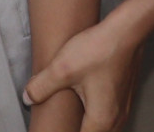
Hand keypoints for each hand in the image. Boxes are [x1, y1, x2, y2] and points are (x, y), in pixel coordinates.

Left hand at [23, 15, 142, 131]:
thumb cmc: (100, 50)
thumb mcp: (61, 69)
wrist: (126, 31)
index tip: (57, 129)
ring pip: (105, 128)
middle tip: (63, 125)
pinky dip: (97, 117)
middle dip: (77, 130)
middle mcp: (116, 118)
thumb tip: (28, 98)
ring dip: (88, 125)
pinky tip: (86, 105)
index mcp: (101, 119)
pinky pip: (110, 116)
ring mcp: (123, 107)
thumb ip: (41, 87)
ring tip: (74, 120)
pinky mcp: (124, 95)